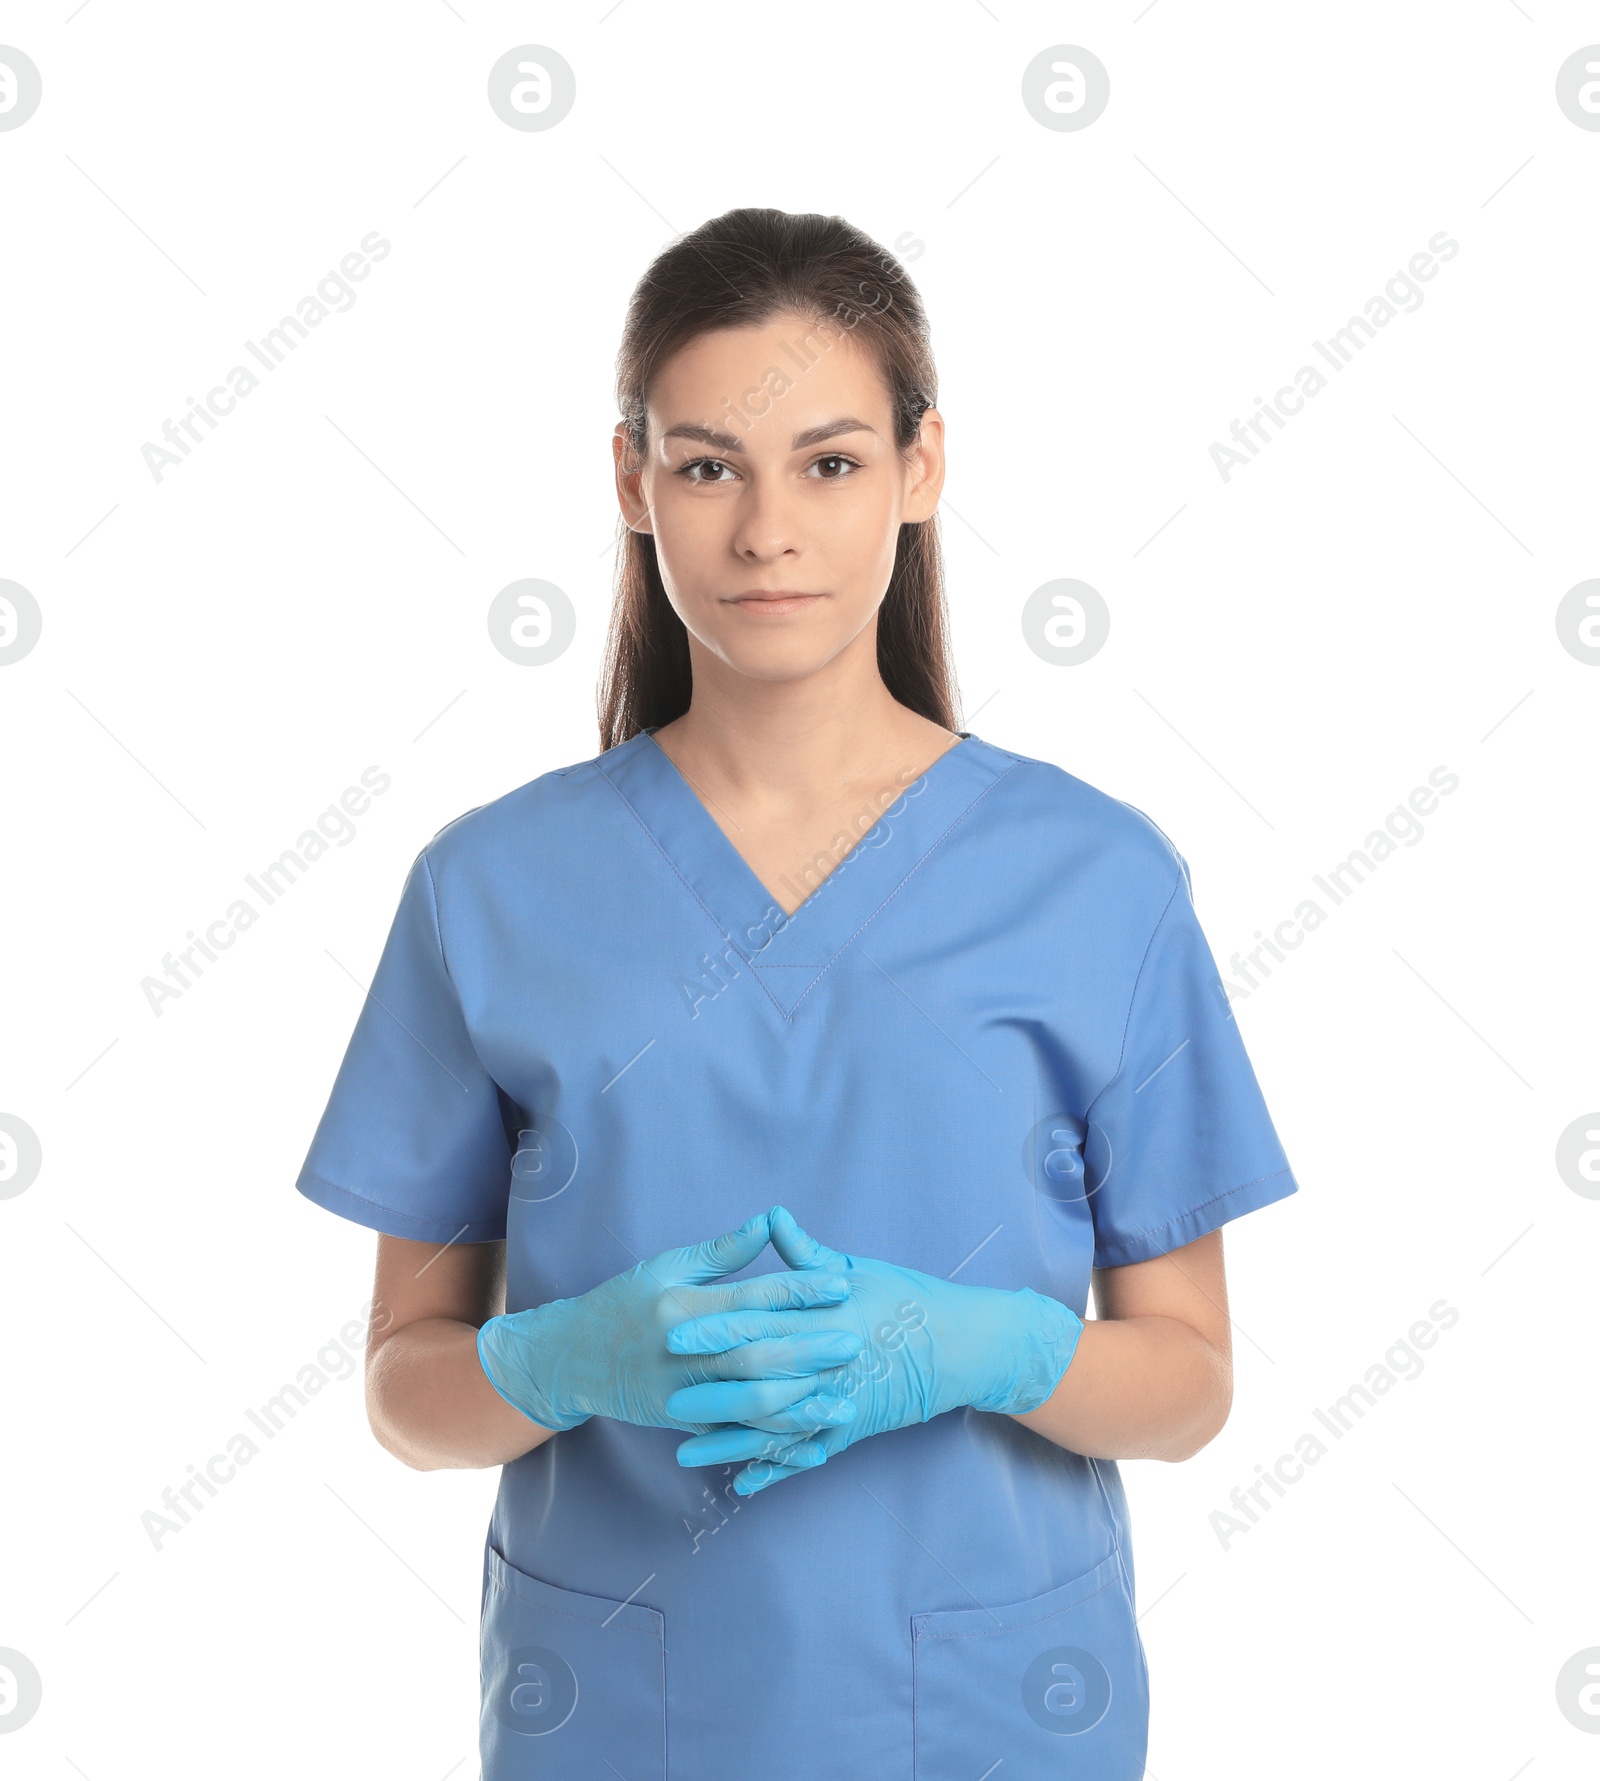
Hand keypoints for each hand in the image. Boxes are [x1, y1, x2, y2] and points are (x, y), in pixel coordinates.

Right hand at [476, 1210, 865, 1443]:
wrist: (573, 1358)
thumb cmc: (624, 1302)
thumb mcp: (666, 1266)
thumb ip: (720, 1252)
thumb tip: (767, 1222)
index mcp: (681, 1306)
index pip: (751, 1297)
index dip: (798, 1291)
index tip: (840, 1284)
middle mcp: (682, 1352)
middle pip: (756, 1353)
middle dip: (809, 1349)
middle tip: (854, 1340)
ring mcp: (681, 1392)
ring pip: (748, 1402)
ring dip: (799, 1403)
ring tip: (842, 1398)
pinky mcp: (683, 1423)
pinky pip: (734, 1436)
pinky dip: (772, 1442)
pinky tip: (808, 1441)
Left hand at [666, 1206, 1083, 1493]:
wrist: (962, 1344)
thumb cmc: (906, 1297)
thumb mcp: (856, 1269)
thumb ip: (806, 1254)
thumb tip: (770, 1217)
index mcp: (828, 1314)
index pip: (762, 1319)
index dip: (716, 1325)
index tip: (673, 1330)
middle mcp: (832, 1359)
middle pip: (761, 1376)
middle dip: (711, 1387)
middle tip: (664, 1394)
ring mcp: (842, 1397)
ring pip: (777, 1425)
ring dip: (730, 1440)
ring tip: (684, 1452)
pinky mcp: (852, 1426)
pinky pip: (807, 1453)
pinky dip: (774, 1470)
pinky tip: (740, 1484)